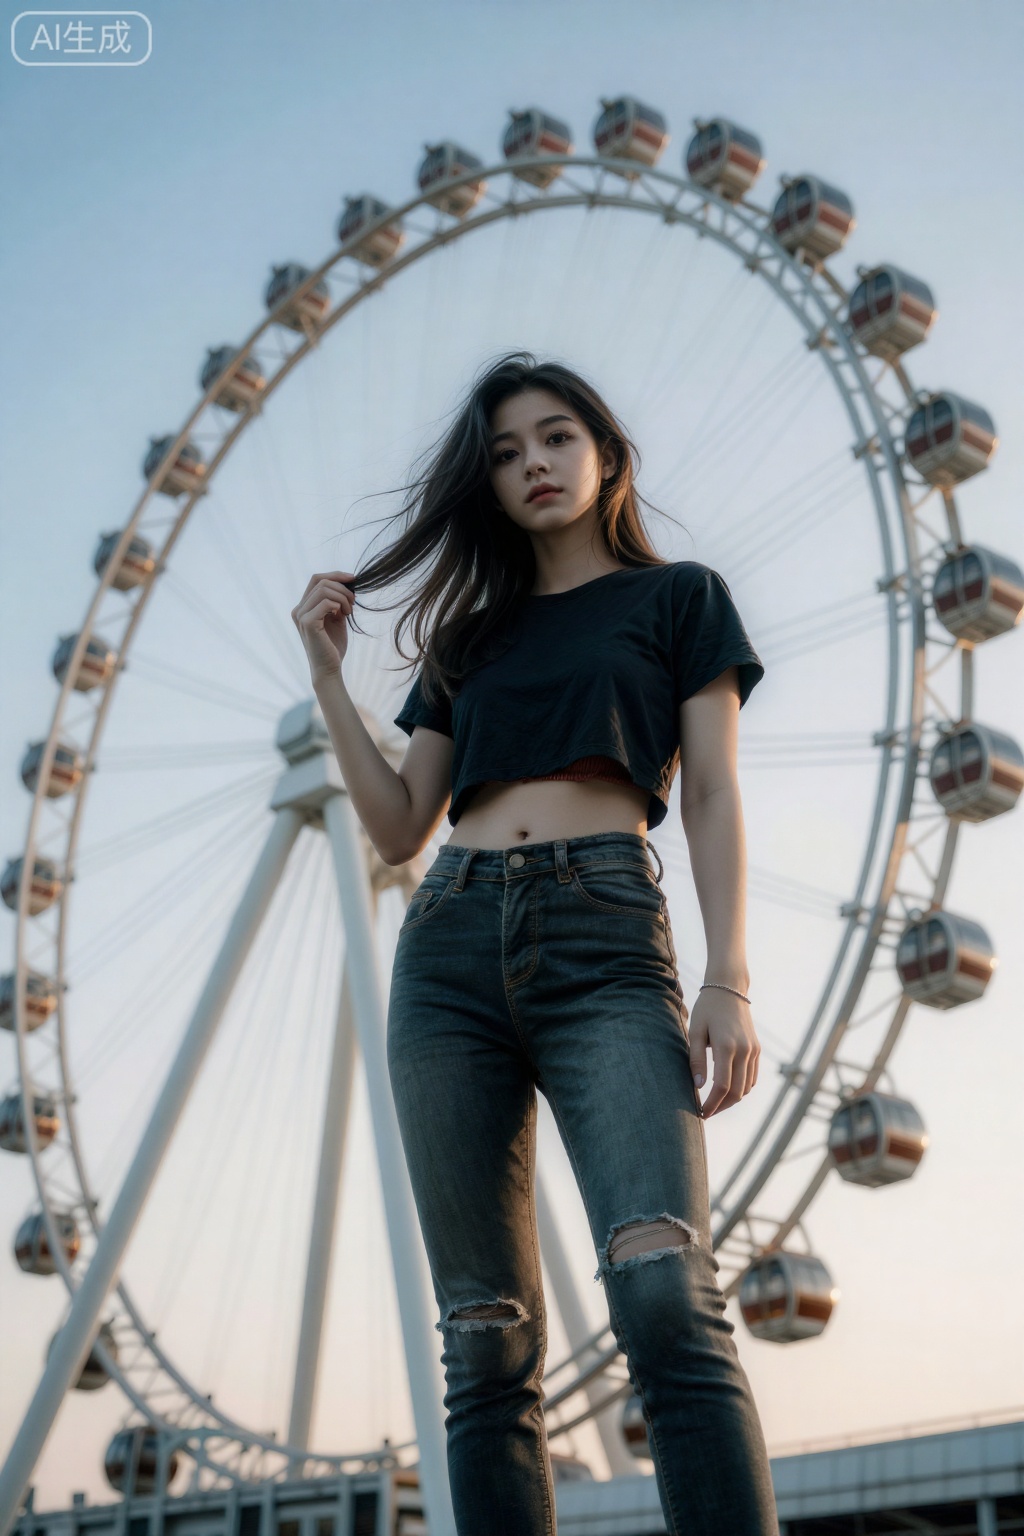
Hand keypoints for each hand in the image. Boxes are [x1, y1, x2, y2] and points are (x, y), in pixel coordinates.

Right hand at [291, 571, 357, 682]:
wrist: (329, 668)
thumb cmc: (333, 646)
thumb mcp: (337, 618)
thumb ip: (337, 601)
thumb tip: (347, 583)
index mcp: (304, 607)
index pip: (317, 579)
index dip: (336, 575)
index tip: (354, 579)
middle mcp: (298, 609)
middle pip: (320, 581)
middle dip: (342, 587)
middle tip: (353, 602)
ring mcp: (301, 616)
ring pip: (324, 589)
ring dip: (342, 597)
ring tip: (349, 611)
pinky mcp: (307, 623)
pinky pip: (325, 602)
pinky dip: (338, 605)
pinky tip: (343, 616)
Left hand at [689, 987, 759, 1117]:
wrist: (729, 988)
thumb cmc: (707, 1008)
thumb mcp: (695, 1030)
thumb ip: (696, 1058)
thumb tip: (698, 1086)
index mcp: (727, 1046)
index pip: (721, 1086)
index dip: (712, 1104)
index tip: (701, 1113)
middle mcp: (744, 1050)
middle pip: (736, 1092)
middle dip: (721, 1107)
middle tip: (706, 1112)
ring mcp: (753, 1050)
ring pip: (747, 1087)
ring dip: (732, 1099)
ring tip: (715, 1102)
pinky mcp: (757, 1049)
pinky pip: (752, 1077)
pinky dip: (741, 1087)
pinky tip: (727, 1088)